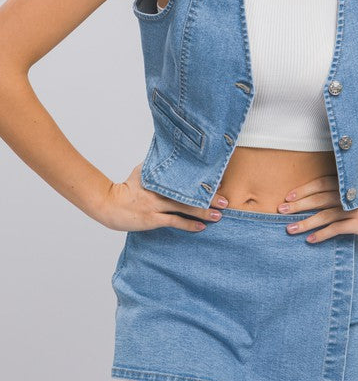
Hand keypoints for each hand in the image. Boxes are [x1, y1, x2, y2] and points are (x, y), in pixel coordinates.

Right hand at [96, 163, 228, 231]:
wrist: (109, 204)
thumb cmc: (127, 187)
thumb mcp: (143, 171)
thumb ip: (159, 165)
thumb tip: (173, 153)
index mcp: (158, 177)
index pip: (184, 177)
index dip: (202, 179)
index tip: (218, 179)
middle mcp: (159, 190)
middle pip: (188, 193)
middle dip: (208, 197)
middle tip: (225, 200)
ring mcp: (156, 205)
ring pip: (184, 208)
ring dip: (203, 212)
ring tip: (219, 214)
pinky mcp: (152, 219)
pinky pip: (174, 222)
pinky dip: (189, 225)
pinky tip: (201, 227)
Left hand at [277, 176, 357, 242]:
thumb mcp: (356, 193)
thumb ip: (339, 193)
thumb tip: (319, 199)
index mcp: (345, 186)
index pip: (320, 184)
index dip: (304, 189)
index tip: (288, 195)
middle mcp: (347, 196)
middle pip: (318, 199)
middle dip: (297, 205)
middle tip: (280, 210)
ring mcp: (353, 210)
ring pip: (324, 215)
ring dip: (305, 223)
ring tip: (290, 229)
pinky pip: (336, 229)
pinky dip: (322, 234)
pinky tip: (310, 240)